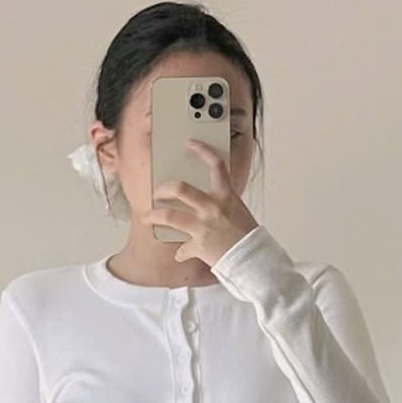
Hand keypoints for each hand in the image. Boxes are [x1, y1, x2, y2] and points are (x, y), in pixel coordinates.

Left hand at [142, 139, 257, 269]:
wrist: (253, 258)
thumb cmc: (248, 236)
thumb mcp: (238, 211)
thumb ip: (222, 205)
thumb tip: (208, 207)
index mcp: (226, 195)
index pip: (215, 165)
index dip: (202, 150)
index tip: (190, 143)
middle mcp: (213, 207)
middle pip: (180, 189)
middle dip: (163, 189)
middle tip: (157, 192)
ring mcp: (204, 226)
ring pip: (169, 216)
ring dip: (154, 216)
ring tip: (147, 218)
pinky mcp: (199, 246)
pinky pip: (183, 249)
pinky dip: (181, 253)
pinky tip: (180, 254)